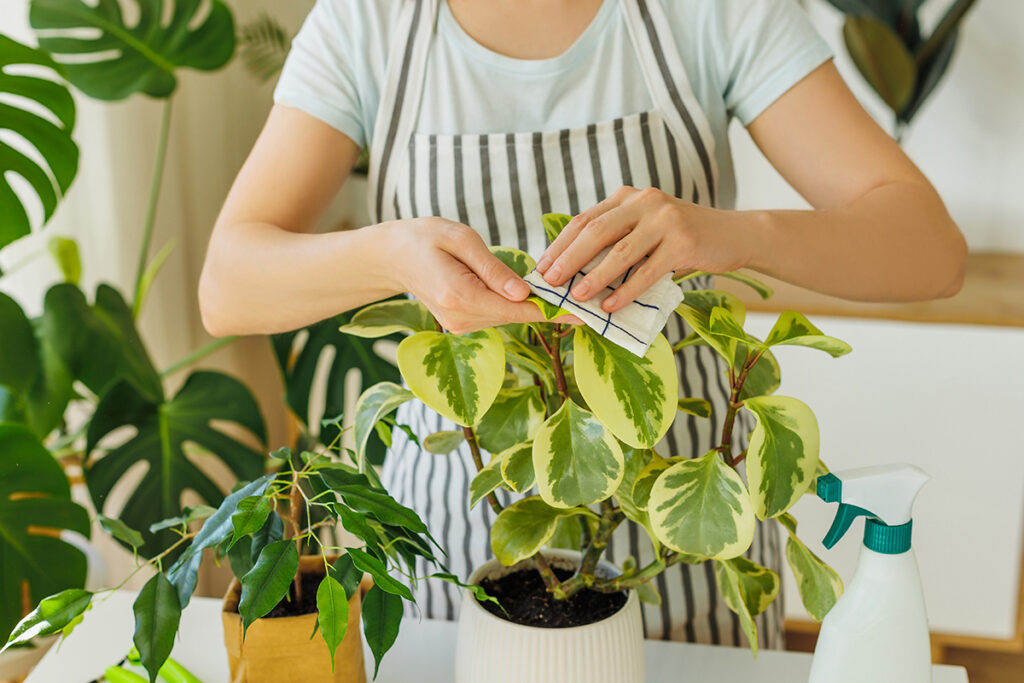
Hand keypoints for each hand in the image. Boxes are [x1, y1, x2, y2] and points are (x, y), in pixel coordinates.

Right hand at [390, 218, 580, 333]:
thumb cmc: (425, 238)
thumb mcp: (461, 240)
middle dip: (547, 305)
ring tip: (564, 293)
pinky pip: (496, 314)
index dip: (551, 311)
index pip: (516, 308)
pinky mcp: (462, 324)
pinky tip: (531, 293)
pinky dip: (514, 304)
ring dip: (532, 305)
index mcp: (460, 296)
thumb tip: (524, 292)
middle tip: (583, 296)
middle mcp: (461, 318)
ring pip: (508, 316)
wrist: (392, 256)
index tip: (582, 313)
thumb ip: (493, 268)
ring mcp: (460, 325)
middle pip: (515, 315)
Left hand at [535, 187, 753, 312]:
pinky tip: (610, 306)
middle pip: (596, 231)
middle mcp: (645, 202)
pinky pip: (648, 271)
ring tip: (576, 297)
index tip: (542, 267)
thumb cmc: (682, 238)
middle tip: (551, 282)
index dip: (560, 244)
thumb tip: (574, 271)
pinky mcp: (684, 242)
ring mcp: (666, 220)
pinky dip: (626, 291)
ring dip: (595, 277)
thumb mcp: (646, 229)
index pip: (584, 219)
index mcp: (628, 198)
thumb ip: (617, 239)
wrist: (733, 234)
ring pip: (620, 251)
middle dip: (568, 259)